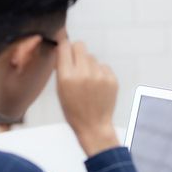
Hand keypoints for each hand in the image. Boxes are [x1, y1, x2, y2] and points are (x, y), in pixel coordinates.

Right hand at [56, 40, 119, 156]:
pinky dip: (100, 72)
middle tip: (76, 62)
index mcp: (67, 77)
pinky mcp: (112, 79)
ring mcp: (99, 76)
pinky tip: (97, 86)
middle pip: (80, 45)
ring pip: (92, 57)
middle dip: (76, 51)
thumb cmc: (73, 110)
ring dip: (88, 64)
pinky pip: (103, 66)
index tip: (64, 48)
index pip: (65, 47)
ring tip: (88, 81)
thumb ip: (62, 69)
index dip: (64, 46)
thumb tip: (64, 49)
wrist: (93, 125)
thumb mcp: (60, 90)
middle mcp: (83, 74)